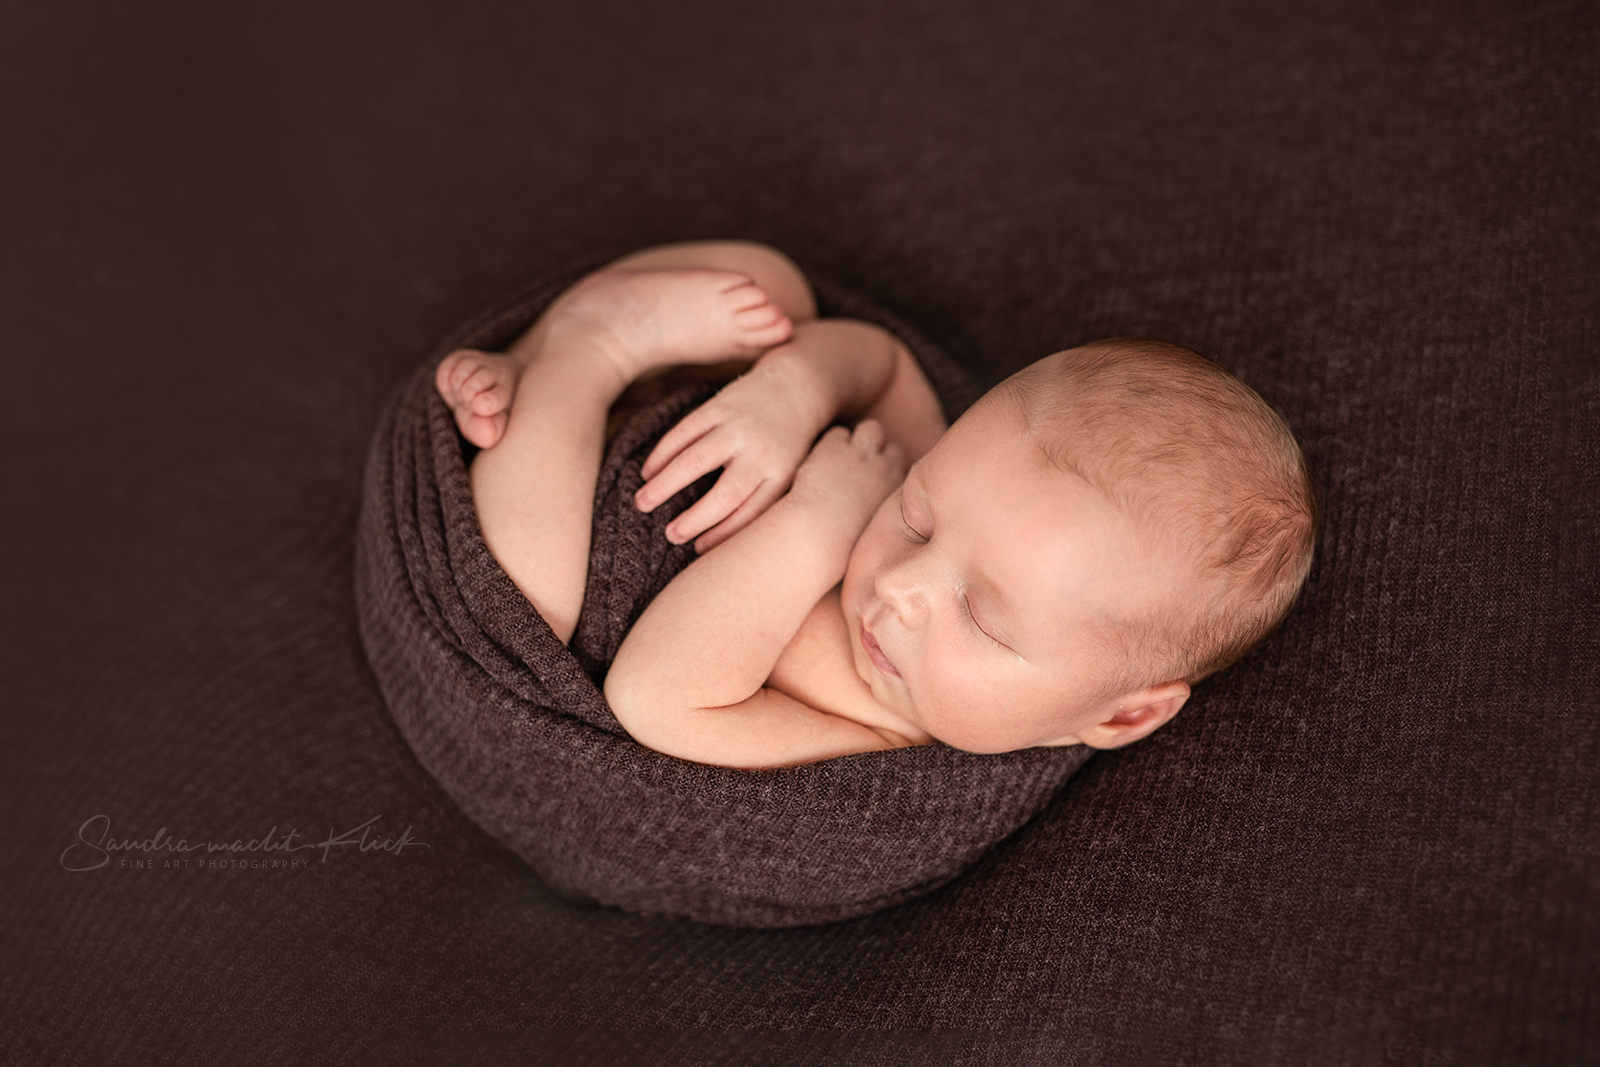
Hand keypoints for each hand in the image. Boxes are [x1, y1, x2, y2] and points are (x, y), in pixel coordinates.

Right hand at [635, 357, 828, 551]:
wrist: (797, 387)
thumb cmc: (789, 443)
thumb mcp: (788, 474)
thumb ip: (762, 502)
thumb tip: (722, 541)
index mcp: (780, 476)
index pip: (749, 514)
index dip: (722, 535)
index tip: (697, 549)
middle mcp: (760, 453)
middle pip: (724, 495)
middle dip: (693, 519)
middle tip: (669, 535)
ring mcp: (739, 427)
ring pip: (694, 461)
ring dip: (665, 485)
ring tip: (641, 503)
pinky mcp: (720, 406)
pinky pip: (684, 432)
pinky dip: (662, 453)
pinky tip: (648, 471)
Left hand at [789, 420, 907, 540]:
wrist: (817, 533)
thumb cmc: (840, 542)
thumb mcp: (872, 529)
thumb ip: (877, 511)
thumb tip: (873, 508)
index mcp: (896, 491)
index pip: (904, 470)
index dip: (888, 472)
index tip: (873, 482)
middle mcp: (884, 469)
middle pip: (893, 448)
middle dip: (878, 454)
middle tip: (855, 471)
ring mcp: (860, 455)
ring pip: (872, 430)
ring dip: (859, 439)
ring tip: (839, 459)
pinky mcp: (834, 448)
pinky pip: (838, 433)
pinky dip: (829, 444)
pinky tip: (819, 460)